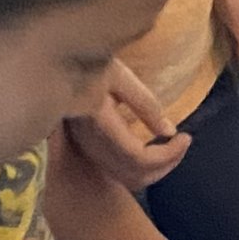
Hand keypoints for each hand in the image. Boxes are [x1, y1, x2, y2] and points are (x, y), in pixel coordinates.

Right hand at [70, 62, 190, 191]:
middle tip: (184, 143)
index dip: (167, 155)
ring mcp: (88, 150)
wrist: (52, 61)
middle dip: (167, 164)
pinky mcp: (89, 149)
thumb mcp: (119, 75)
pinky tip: (154, 150)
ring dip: (156, 170)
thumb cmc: (86, 60)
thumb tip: (170, 131)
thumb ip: (145, 104)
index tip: (186, 136)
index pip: (139, 157)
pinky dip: (143, 168)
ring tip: (174, 149)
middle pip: (136, 175)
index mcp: (99, 125)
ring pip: (129, 179)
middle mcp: (91, 145)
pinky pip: (121, 172)